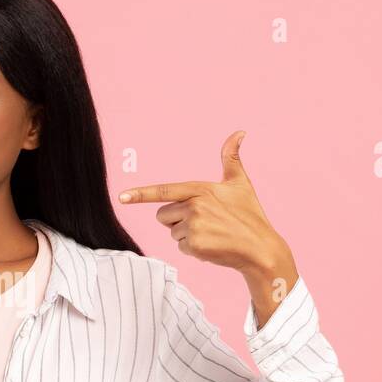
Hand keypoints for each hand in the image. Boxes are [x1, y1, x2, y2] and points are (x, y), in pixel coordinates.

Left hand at [117, 130, 289, 278]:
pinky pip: (180, 247)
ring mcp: (194, 225)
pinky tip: (212, 246)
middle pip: (163, 216)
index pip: (164, 190)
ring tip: (212, 234)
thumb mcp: (240, 183)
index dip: (140, 194)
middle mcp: (194, 205)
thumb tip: (239, 132)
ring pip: (172, 232)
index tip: (121, 197)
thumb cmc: (249, 215)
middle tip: (206, 223)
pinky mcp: (194, 244)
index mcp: (200, 188)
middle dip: (178, 221)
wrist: (260, 248)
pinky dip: (194, 250)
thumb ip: (231, 158)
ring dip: (187, 236)